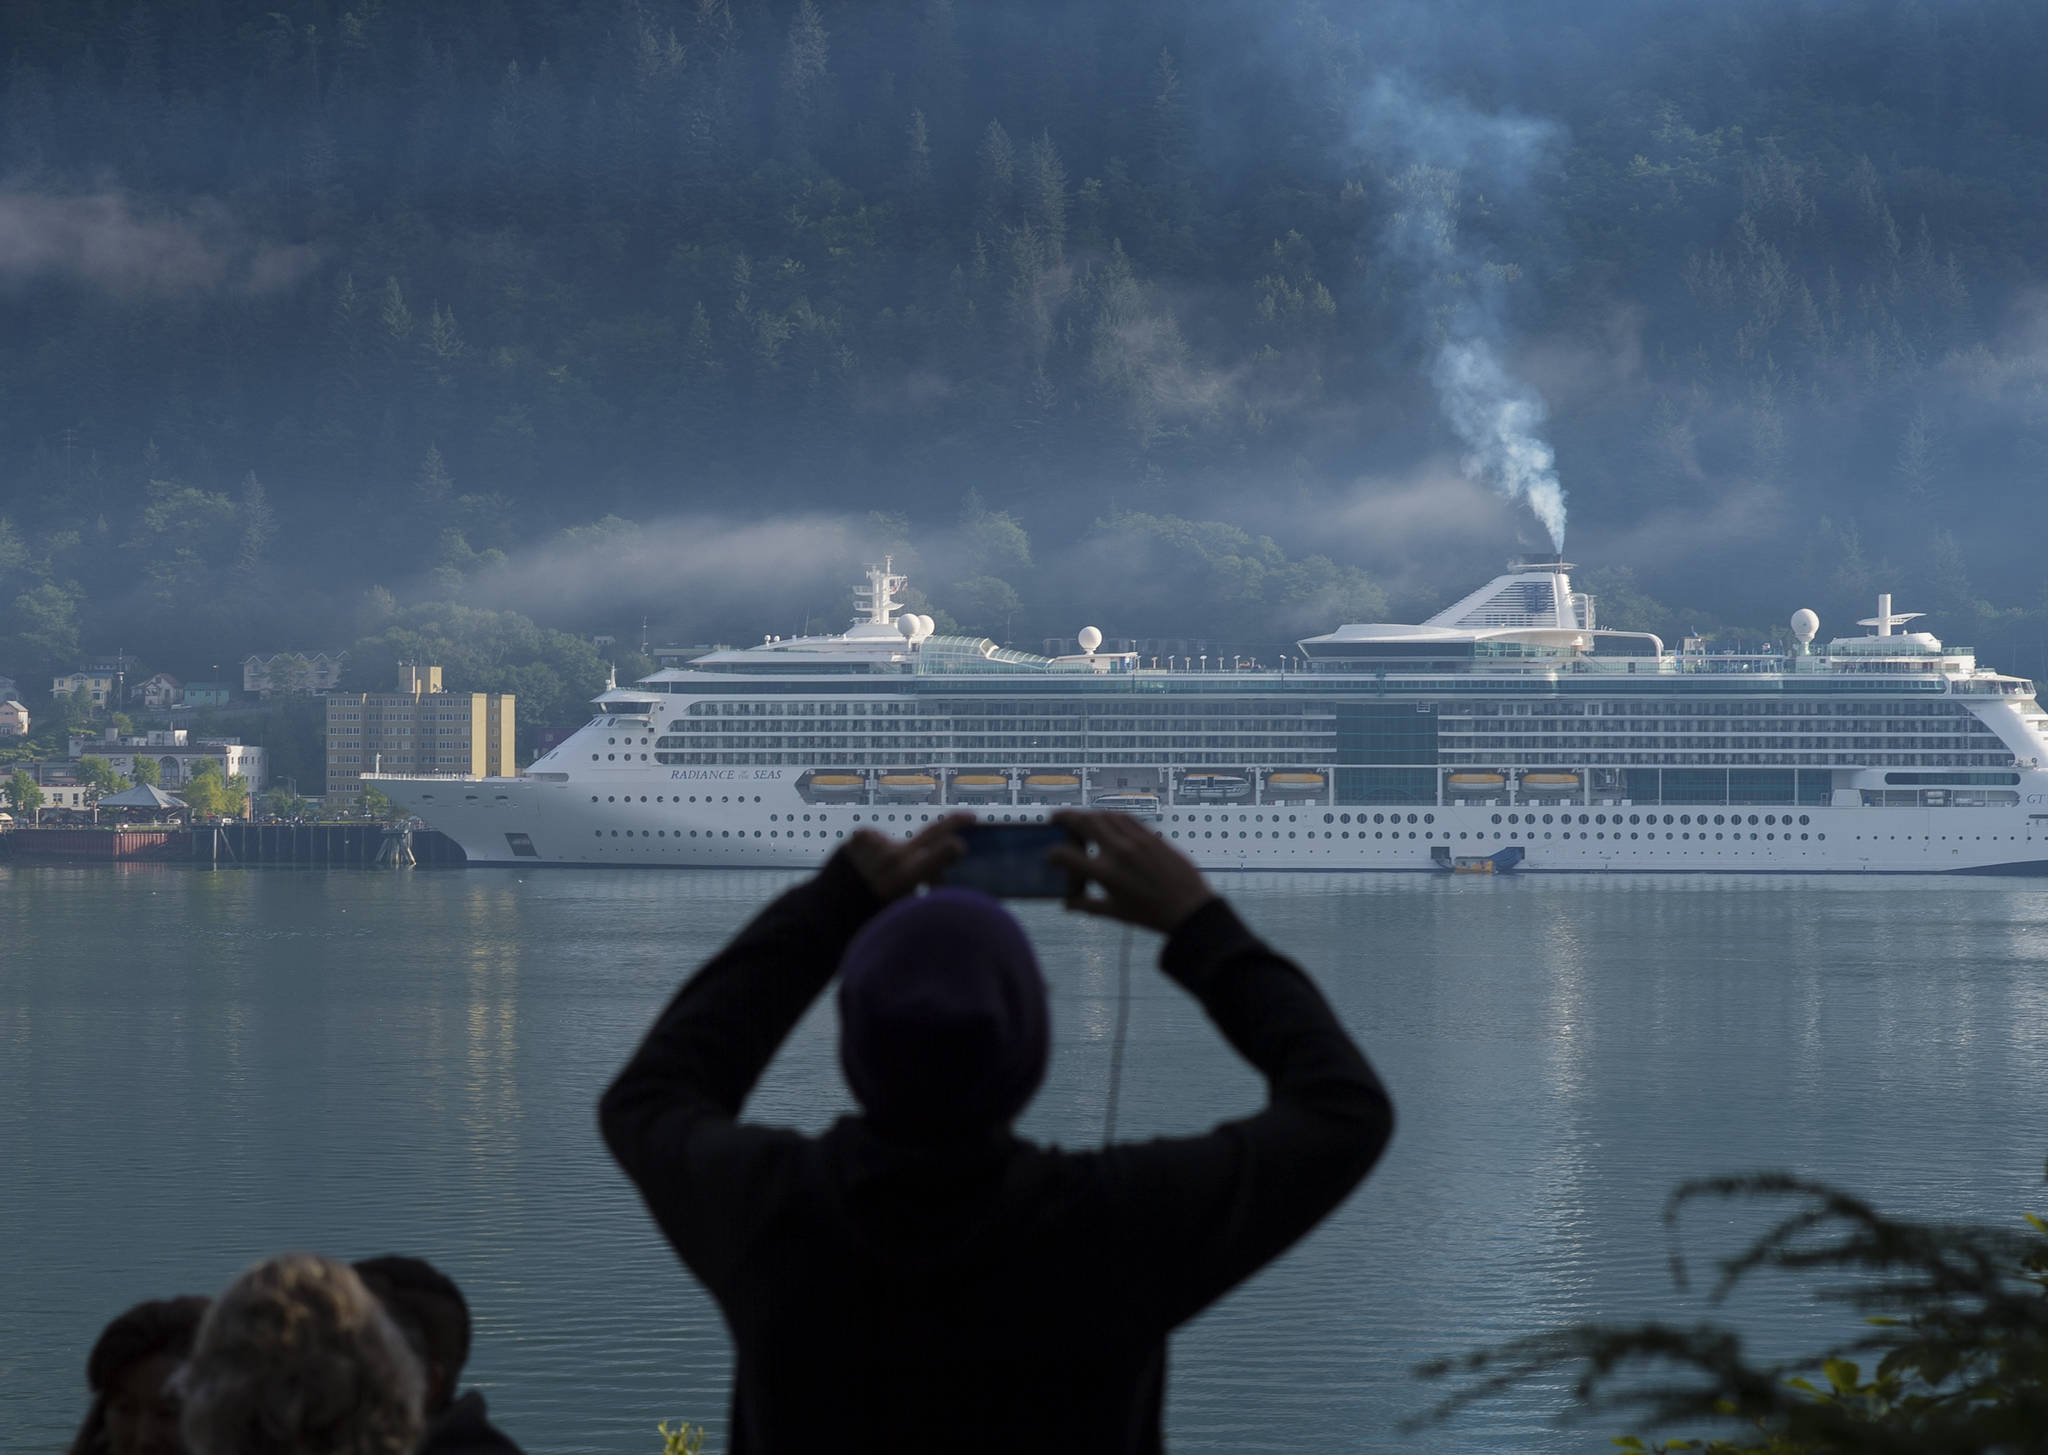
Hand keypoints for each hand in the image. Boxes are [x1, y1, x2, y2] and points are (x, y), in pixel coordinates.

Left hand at [840, 813, 971, 901]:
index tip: (961, 846)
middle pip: (931, 832)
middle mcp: (891, 856)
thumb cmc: (868, 913)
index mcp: (905, 876)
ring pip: (902, 844)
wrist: (827, 909)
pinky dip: (879, 851)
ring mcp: (875, 843)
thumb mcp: (903, 906)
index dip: (954, 847)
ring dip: (900, 856)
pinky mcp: (859, 836)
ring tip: (882, 875)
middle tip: (970, 817)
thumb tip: (941, 875)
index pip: (941, 851)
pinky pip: (880, 840)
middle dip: (954, 823)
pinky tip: (869, 865)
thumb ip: (923, 886)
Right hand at [1049, 810, 1215, 933]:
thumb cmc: (1150, 914)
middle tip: (1056, 818)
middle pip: (1084, 823)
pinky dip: (1111, 815)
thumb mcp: (1114, 913)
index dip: (1053, 854)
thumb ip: (1087, 906)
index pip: (1067, 856)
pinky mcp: (1152, 836)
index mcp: (1106, 874)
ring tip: (1081, 818)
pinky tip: (1106, 819)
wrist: (1188, 908)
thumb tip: (1066, 904)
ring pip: (1105, 815)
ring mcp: (1136, 841)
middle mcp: (1118, 852)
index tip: (1050, 856)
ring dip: (1088, 814)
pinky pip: (1126, 817)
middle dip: (1065, 817)